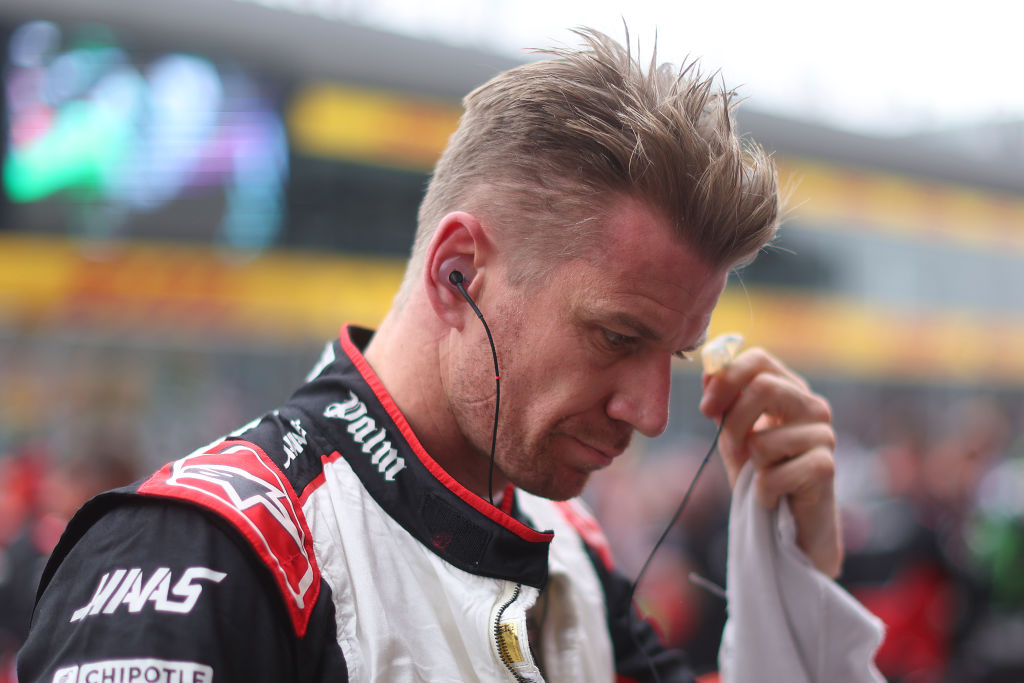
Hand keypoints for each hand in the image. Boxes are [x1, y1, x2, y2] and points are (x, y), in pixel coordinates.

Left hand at [699, 348, 841, 576]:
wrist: (790, 522)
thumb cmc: (762, 472)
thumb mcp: (734, 433)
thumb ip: (723, 402)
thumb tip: (710, 369)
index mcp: (790, 389)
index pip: (759, 359)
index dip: (726, 378)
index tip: (705, 407)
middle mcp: (812, 406)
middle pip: (764, 387)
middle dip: (733, 422)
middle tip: (731, 449)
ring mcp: (824, 435)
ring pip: (763, 439)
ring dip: (750, 465)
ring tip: (763, 476)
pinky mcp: (825, 468)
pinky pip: (773, 474)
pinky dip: (762, 490)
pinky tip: (773, 495)